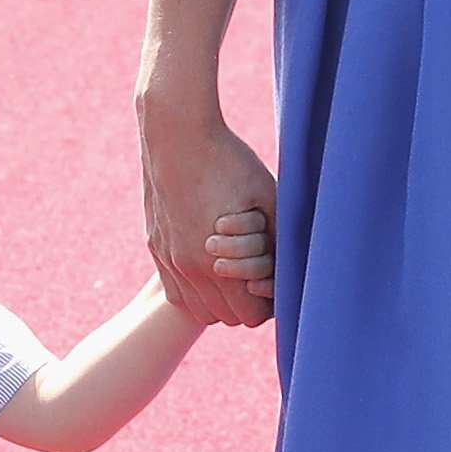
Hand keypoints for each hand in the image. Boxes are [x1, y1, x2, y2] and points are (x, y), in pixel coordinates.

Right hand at [140, 108, 278, 329]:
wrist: (175, 133)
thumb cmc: (228, 161)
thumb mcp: (268, 196)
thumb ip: (281, 237)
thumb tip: (294, 264)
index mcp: (218, 261)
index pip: (250, 316)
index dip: (269, 303)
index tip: (277, 281)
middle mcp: (189, 267)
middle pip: (226, 318)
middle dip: (246, 302)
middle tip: (260, 275)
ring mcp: (168, 258)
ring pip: (199, 310)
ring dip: (220, 299)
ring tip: (236, 272)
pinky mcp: (155, 246)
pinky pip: (176, 292)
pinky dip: (195, 288)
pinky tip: (209, 265)